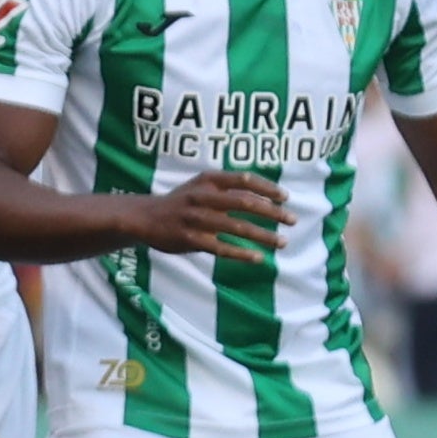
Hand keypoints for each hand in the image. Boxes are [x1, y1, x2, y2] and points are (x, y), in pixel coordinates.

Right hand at [132, 169, 286, 260]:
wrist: (144, 217)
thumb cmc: (181, 202)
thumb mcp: (201, 186)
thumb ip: (228, 189)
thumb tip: (264, 196)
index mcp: (208, 181)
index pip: (244, 180)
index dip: (267, 188)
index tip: (286, 197)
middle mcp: (203, 197)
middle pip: (244, 202)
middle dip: (272, 212)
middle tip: (292, 220)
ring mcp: (196, 219)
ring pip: (236, 227)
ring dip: (263, 235)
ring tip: (282, 242)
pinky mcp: (191, 239)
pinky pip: (221, 248)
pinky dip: (241, 253)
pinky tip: (258, 258)